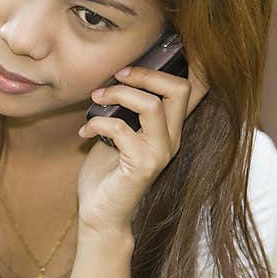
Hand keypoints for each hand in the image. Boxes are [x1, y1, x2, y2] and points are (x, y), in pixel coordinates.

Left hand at [76, 61, 208, 235]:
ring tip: (96, 99)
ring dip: (117, 95)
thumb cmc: (107, 172)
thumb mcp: (119, 131)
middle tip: (117, 76)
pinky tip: (85, 131)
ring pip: (151, 105)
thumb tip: (115, 75)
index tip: (135, 64)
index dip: (176, 66)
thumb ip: (125, 109)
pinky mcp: (142, 166)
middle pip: (180, 88)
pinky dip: (97, 123)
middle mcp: (172, 139)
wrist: (101, 213)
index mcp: (170, 127)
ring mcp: (160, 153)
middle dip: (144, 74)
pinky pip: (121, 129)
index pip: (191, 89)